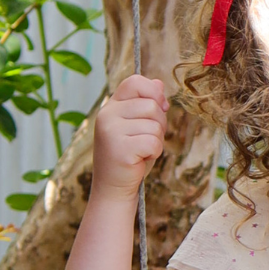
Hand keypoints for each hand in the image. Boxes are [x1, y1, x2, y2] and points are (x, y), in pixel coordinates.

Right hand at [92, 74, 167, 200]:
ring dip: (157, 141)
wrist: (113, 186)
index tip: (161, 107)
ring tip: (142, 151)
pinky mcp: (120, 147)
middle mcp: (107, 114)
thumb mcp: (138, 127)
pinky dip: (155, 152)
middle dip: (159, 124)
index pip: (135, 82)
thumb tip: (159, 83)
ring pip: (155, 125)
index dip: (154, 92)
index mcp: (111, 106)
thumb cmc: (130, 156)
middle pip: (152, 105)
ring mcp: (111, 130)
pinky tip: (141, 159)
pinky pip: (153, 142)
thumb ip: (146, 105)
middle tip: (147, 140)